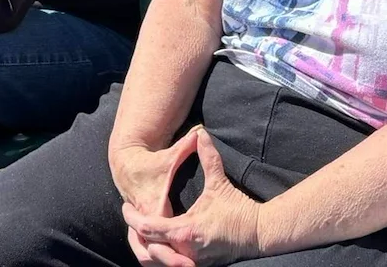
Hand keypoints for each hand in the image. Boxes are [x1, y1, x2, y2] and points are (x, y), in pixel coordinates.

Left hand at [121, 128, 259, 266]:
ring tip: (140, 232)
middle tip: (130, 219)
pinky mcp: (199, 266)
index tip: (126, 207)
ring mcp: (193, 261)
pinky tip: (157, 244)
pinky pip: (171, 266)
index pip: (149, 229)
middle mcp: (186, 250)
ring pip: (158, 264)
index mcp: (186, 230)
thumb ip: (208, 157)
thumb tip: (201, 133)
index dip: (133, 219)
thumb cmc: (239, 210)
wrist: (260, 234)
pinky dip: (161, 257)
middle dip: (136, 237)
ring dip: (147, 250)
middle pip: (148, 251)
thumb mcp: (220, 183)